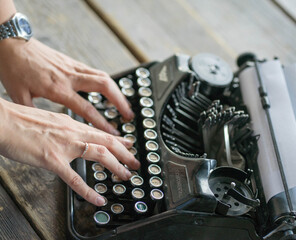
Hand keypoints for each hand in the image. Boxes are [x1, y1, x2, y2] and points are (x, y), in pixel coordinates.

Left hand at [0, 38, 133, 134]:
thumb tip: (43, 128)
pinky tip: (110, 90)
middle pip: (104, 87)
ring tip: (125, 105)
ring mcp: (73, 67)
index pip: (86, 108)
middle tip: (129, 115)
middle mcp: (70, 76)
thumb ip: (34, 112)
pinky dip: (107, 83)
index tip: (113, 132)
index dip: (101, 122)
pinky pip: (96, 72)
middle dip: (120, 102)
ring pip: (104, 77)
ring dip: (118, 92)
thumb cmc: (13, 68)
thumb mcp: (19, 95)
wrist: (11, 43)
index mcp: (57, 88)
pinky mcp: (73, 62)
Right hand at [0, 98, 139, 205]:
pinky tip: (98, 199)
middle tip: (136, 162)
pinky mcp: (52, 160)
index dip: (117, 139)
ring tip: (126, 176)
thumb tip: (71, 135)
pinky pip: (75, 179)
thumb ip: (63, 129)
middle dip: (125, 153)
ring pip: (100, 155)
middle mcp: (72, 132)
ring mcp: (64, 146)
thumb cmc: (19, 120)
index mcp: (70, 124)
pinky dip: (89, 191)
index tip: (128, 144)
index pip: (100, 132)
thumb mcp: (48, 120)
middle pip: (107, 142)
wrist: (2, 121)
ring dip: (117, 167)